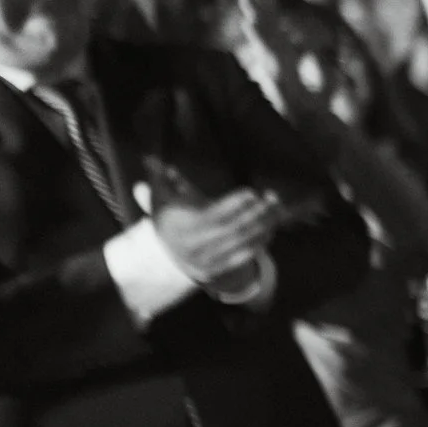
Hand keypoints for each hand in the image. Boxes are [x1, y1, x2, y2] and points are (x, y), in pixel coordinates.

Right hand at [155, 189, 279, 288]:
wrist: (168, 254)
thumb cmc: (170, 217)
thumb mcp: (161, 198)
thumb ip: (160, 178)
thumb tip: (150, 158)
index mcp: (184, 228)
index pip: (215, 215)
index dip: (235, 204)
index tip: (251, 192)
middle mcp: (197, 246)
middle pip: (234, 229)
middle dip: (256, 213)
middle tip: (271, 198)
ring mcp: (209, 260)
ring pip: (243, 242)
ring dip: (265, 225)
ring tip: (277, 209)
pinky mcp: (220, 268)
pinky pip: (246, 255)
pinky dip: (261, 241)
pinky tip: (271, 227)